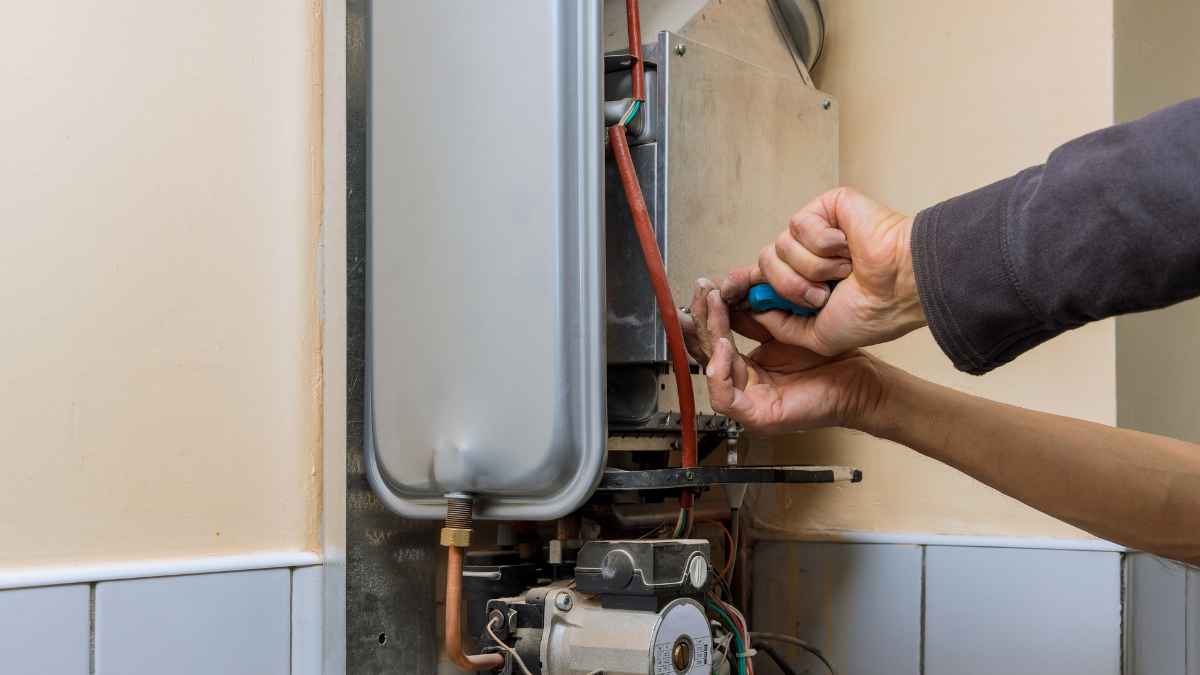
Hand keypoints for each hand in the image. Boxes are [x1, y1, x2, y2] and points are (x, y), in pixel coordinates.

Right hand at [680, 281, 885, 432]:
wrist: (860, 382)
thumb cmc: (831, 360)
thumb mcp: (785, 329)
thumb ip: (756, 318)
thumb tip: (730, 294)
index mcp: (747, 369)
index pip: (714, 340)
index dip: (707, 314)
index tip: (706, 288)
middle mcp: (744, 386)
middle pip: (707, 353)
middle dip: (702, 319)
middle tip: (704, 292)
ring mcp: (749, 404)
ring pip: (711, 371)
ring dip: (709, 336)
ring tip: (715, 308)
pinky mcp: (757, 417)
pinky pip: (724, 398)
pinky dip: (720, 371)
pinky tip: (725, 345)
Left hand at [721, 187, 925, 355]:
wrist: (899, 288)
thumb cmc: (873, 312)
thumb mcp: (818, 336)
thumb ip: (783, 326)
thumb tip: (755, 310)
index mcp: (806, 283)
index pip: (762, 279)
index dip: (741, 284)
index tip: (725, 292)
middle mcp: (808, 257)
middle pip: (764, 265)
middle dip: (790, 287)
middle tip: (824, 295)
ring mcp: (816, 232)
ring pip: (779, 248)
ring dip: (812, 268)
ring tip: (843, 271)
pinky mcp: (826, 208)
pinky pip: (799, 225)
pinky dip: (824, 243)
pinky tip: (847, 246)